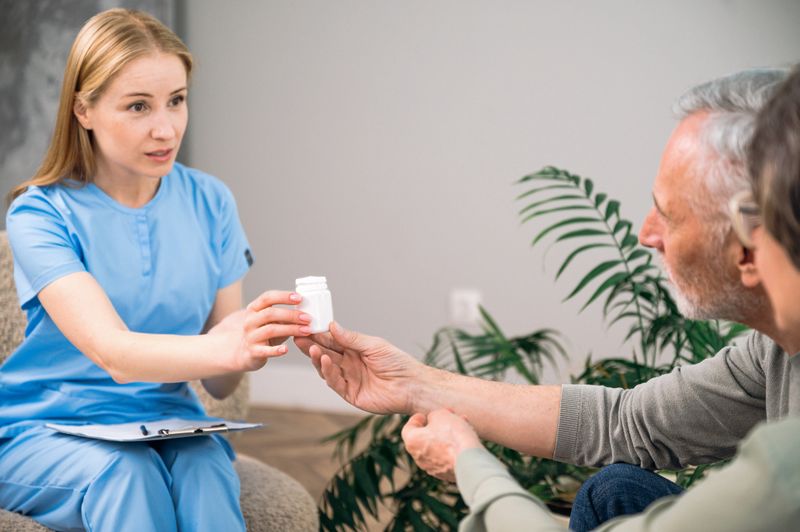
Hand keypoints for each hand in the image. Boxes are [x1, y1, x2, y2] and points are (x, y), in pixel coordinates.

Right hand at [214, 290, 311, 371]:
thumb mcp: (271, 321)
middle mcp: (250, 321)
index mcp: (254, 309)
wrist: (243, 352)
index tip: (300, 298)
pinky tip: (286, 349)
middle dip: (291, 314)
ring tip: (306, 331)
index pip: (267, 298)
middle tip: (308, 318)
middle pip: (270, 313)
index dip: (284, 296)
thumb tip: (307, 310)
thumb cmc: (263, 333)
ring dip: (291, 329)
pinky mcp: (253, 352)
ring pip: (270, 330)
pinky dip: (276, 350)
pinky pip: (265, 351)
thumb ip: (284, 315)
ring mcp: (250, 336)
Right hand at [293, 321, 424, 413]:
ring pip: (326, 369)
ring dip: (318, 359)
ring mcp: (349, 379)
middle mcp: (349, 364)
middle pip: (326, 354)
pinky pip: (335, 383)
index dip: (319, 335)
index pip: (332, 341)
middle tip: (298, 337)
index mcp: (355, 350)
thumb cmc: (397, 362)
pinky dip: (328, 373)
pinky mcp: (350, 394)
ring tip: (311, 348)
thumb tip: (331, 326)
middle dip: (312, 346)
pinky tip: (325, 362)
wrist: (411, 385)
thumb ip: (351, 338)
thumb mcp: (373, 345)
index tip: (305, 327)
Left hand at [401, 409, 482, 482]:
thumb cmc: (452, 436)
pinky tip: (467, 436)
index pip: (408, 428)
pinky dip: (455, 446)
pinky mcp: (447, 474)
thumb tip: (435, 420)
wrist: (469, 461)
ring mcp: (433, 468)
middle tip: (448, 415)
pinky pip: (448, 456)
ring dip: (448, 434)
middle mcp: (419, 458)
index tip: (425, 415)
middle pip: (426, 437)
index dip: (416, 419)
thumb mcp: (441, 415)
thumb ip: (434, 415)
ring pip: (439, 446)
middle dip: (437, 425)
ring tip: (462, 422)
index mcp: (412, 442)